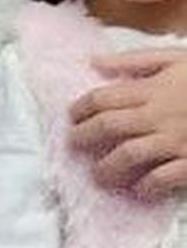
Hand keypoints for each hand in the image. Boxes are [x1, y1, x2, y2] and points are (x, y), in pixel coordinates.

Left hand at [67, 50, 186, 197]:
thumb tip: (94, 61)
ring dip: (106, 168)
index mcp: (155, 87)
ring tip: (100, 174)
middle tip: (74, 145)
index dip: (80, 109)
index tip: (72, 117)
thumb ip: (136, 61)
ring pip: (126, 156)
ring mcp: (175, 141)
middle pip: (107, 127)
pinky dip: (145, 187)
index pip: (103, 98)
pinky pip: (160, 180)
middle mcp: (159, 114)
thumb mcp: (178, 58)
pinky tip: (139, 189)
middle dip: (82, 138)